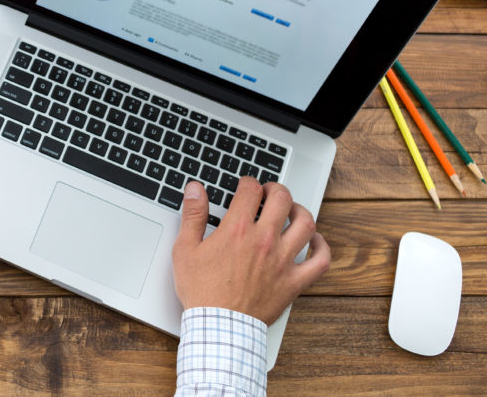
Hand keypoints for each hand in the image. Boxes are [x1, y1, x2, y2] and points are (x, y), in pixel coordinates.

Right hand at [171, 178, 330, 324]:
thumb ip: (192, 215)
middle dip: (275, 189)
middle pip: (282, 199)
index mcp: (237, 230)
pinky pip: (320, 260)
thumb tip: (195, 190)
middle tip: (269, 192)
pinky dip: (322, 247)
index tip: (246, 186)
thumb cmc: (202, 291)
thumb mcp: (186, 249)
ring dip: (300, 210)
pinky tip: (314, 240)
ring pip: (305, 223)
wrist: (219, 325)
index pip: (251, 191)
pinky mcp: (294, 281)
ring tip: (291, 209)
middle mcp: (263, 240)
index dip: (248, 182)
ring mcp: (282, 260)